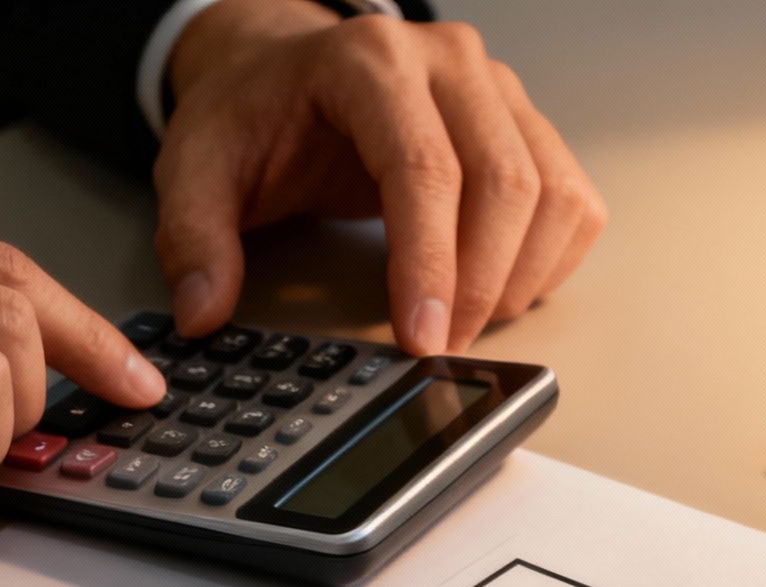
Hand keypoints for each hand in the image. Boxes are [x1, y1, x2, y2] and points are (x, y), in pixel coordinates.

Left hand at [157, 1, 605, 353]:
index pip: (424, 168)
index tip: (421, 337)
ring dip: (521, 277)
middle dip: (480, 283)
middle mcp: (448, 63)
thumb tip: (203, 311)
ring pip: (553, 192)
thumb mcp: (196, 166)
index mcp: (369, 62)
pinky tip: (503, 289)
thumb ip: (193, 237)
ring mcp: (497, 89)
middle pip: (505, 183)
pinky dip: (550, 259)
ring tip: (468, 321)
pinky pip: (573, 199)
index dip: (430, 263)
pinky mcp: (525, 122)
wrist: (282, 70)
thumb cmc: (253, 114)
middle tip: (440, 345)